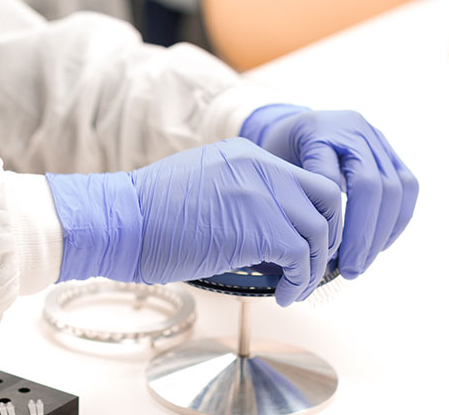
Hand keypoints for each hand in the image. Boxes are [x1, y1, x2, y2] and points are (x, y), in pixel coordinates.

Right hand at [46, 138, 342, 306]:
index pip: (304, 179)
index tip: (306, 244)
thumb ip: (238, 194)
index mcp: (246, 154)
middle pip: (326, 197)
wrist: (120, 220)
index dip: (314, 215)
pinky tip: (284, 294)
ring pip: (319, 230)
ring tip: (296, 288)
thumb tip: (264, 229)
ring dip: (314, 266)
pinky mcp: (257, 227)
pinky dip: (300, 280)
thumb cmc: (147, 215)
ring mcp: (260, 194)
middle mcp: (260, 166)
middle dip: (327, 236)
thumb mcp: (203, 185)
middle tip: (312, 264)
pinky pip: (301, 256)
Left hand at [241, 106, 418, 279]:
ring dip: (383, 233)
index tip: (324, 258)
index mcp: (318, 131)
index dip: (332, 223)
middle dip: (364, 235)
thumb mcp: (270, 170)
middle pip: (371, 184)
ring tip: (363, 263)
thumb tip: (296, 252)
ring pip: (396, 188)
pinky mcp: (391, 151)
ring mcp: (376, 137)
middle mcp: (353, 129)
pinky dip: (397, 220)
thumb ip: (286, 198)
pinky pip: (408, 186)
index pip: (331, 180)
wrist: (296, 127)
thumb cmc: (278, 155)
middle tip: (351, 271)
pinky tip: (379, 246)